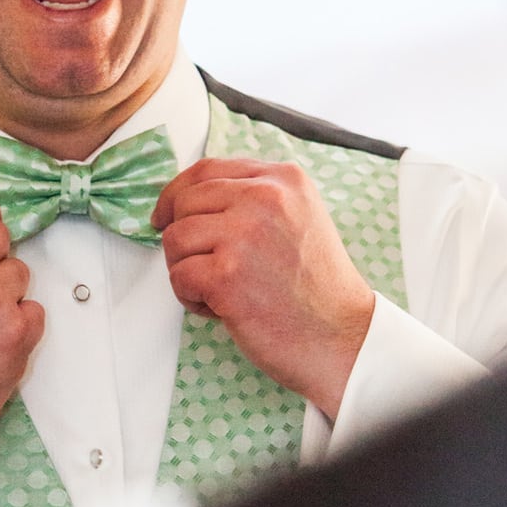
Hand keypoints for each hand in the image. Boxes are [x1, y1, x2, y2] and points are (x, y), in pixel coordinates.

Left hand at [151, 159, 374, 419]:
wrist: (342, 337)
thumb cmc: (316, 287)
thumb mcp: (298, 217)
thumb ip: (252, 197)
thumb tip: (187, 197)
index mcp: (283, 178)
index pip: (206, 170)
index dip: (176, 194)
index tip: (165, 216)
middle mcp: (265, 197)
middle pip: (184, 202)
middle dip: (184, 239)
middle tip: (207, 268)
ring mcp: (245, 235)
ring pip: (175, 239)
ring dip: (187, 270)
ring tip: (221, 291)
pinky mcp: (227, 275)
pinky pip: (178, 276)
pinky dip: (191, 299)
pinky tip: (223, 309)